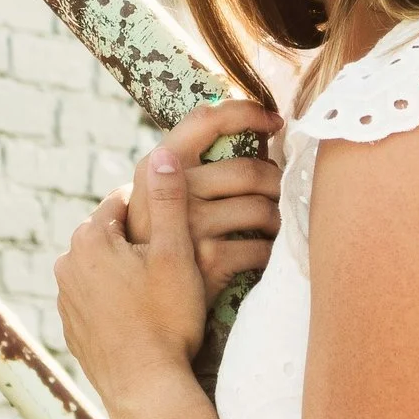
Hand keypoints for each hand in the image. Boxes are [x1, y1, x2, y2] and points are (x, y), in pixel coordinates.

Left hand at [56, 151, 212, 414]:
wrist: (145, 389)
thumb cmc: (166, 319)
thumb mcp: (175, 254)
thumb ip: (167, 201)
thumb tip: (160, 152)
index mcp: (90, 237)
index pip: (123, 200)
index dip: (155, 206)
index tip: (177, 219)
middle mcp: (68, 263)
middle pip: (110, 235)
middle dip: (137, 239)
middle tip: (173, 254)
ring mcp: (65, 298)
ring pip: (101, 268)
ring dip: (124, 270)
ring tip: (160, 287)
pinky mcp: (70, 328)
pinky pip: (94, 300)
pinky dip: (114, 301)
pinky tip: (143, 316)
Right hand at [127, 98, 282, 300]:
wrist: (140, 305)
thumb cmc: (161, 242)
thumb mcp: (160, 197)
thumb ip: (190, 166)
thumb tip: (254, 129)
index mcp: (161, 163)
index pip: (206, 119)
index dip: (246, 112)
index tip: (275, 120)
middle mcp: (172, 190)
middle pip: (248, 170)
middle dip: (275, 180)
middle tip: (279, 190)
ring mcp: (190, 226)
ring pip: (261, 208)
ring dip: (276, 218)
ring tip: (273, 224)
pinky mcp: (208, 259)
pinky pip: (260, 248)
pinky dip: (269, 252)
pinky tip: (263, 254)